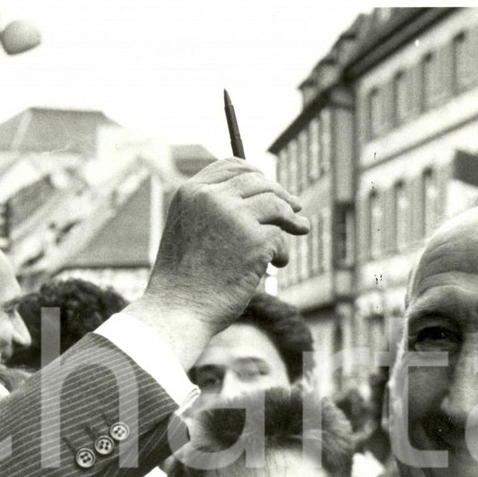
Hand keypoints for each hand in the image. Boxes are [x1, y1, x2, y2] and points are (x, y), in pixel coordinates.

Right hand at [126, 159, 308, 368]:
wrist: (178, 310)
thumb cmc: (181, 281)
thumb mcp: (187, 232)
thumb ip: (212, 212)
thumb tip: (258, 201)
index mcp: (190, 192)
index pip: (230, 165)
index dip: (254, 173)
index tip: (270, 185)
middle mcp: (211, 197)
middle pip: (258, 181)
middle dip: (280, 194)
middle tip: (295, 209)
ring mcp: (234, 215)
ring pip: (276, 203)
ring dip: (290, 219)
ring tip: (300, 229)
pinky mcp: (255, 238)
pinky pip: (279, 236)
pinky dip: (281, 251)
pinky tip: (276, 265)